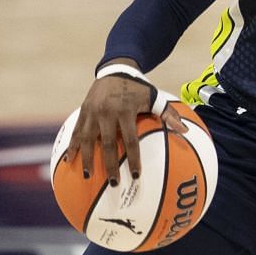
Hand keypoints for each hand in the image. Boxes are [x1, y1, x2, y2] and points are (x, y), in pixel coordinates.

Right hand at [66, 72, 186, 186]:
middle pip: (108, 144)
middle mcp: (106, 112)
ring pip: (88, 139)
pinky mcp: (83, 111)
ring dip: (87, 159)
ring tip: (87, 176)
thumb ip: (169, 114)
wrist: (115, 69)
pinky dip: (73, 146)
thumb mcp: (154, 97)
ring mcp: (92, 112)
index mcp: (125, 110)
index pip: (130, 140)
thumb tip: (185, 131)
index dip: (133, 159)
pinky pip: (76, 131)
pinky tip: (70, 160)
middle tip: (114, 184)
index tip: (136, 175)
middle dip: (110, 166)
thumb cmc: (137, 87)